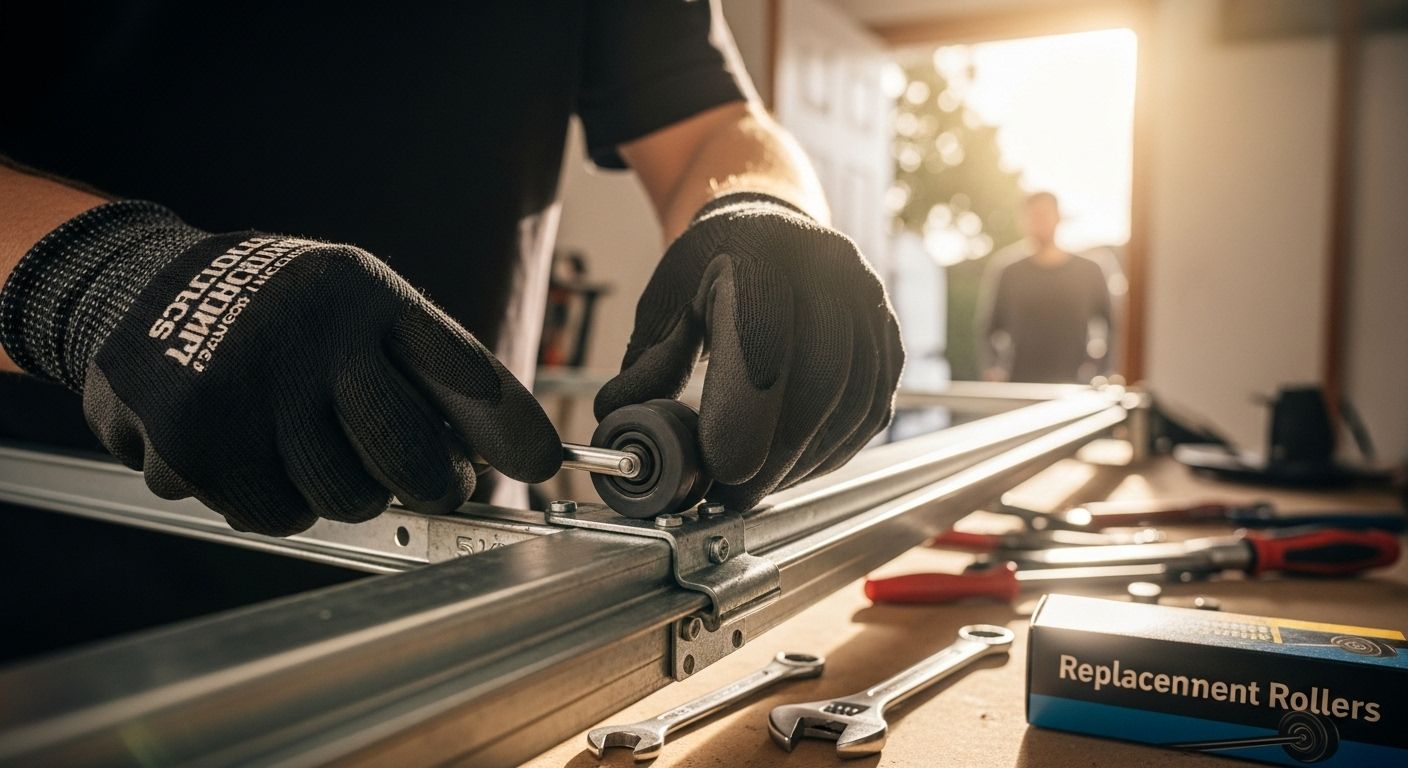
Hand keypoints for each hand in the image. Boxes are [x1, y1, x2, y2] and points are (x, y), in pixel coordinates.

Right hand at [0, 201, 560, 534]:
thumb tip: (524, 454)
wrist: (137, 289)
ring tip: (300, 441)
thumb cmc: (279, 313)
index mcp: (364, 294)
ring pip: (340, 503)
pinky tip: (243, 447)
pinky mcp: (194, 436)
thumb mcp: (359, 306)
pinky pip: (268, 515)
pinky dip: (263, 498)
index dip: (511, 430)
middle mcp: (312, 333)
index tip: (543, 464)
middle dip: (424, 486)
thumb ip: (429, 371)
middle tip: (417, 482)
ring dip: (330, 491)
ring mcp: (251, 385)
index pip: (464, 373)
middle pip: (408, 464)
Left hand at [595, 193, 902, 510]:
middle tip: (736, 496)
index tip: (718, 470)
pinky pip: (871, 408)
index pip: (762, 345)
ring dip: (806, 460)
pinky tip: (798, 465)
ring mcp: (868, 306)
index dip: (744, 418)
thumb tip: (619, 419)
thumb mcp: (666, 302)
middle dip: (777, 456)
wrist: (772, 225)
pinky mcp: (888, 338)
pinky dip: (834, 449)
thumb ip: (647, 364)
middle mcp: (829, 275)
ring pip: (852, 403)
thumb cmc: (712, 265)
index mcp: (763, 257)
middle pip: (817, 383)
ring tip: (763, 485)